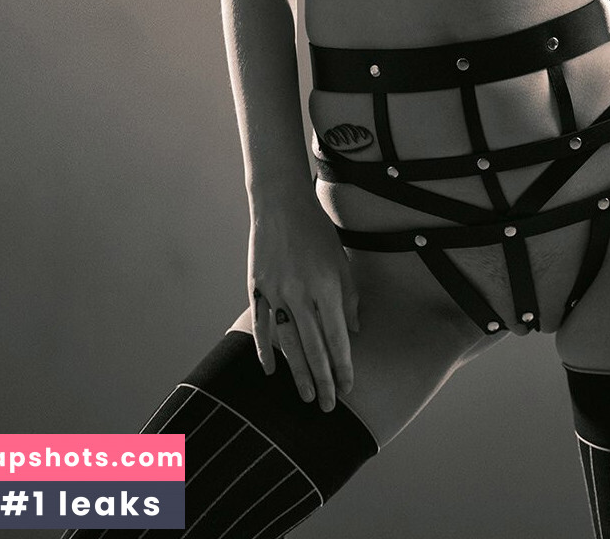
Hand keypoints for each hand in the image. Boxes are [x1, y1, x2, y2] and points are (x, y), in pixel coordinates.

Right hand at [248, 189, 359, 409]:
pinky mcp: (256, 288)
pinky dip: (265, 350)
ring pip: (288, 344)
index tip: (348, 387)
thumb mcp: (341, 260)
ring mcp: (275, 292)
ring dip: (298, 373)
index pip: (337, 338)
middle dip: (324, 380)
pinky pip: (261, 326)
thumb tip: (352, 332)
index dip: (343, 366)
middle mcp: (300, 293)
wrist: (280, 204)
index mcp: (326, 286)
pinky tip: (272, 372)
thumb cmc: (317, 230)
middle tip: (330, 407)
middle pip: (314, 347)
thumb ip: (348, 297)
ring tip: (307, 397)